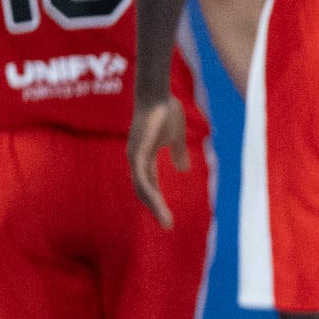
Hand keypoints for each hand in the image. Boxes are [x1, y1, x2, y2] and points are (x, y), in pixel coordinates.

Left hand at [127, 94, 189, 229]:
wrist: (157, 93)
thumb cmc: (165, 110)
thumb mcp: (176, 137)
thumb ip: (178, 153)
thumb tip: (183, 169)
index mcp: (145, 158)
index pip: (149, 185)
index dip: (158, 201)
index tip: (169, 217)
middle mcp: (137, 160)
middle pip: (144, 191)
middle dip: (156, 209)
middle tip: (168, 226)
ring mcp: (135, 156)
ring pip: (143, 188)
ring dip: (155, 206)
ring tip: (166, 221)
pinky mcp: (137, 152)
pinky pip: (142, 177)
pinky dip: (150, 191)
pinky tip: (158, 203)